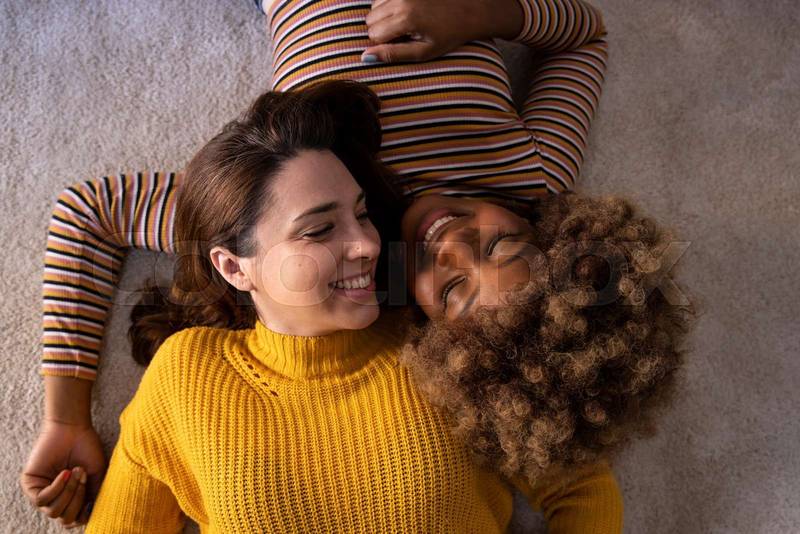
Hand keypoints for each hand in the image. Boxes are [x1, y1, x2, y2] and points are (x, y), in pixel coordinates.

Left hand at [20, 419, 106, 528]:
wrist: (74, 428)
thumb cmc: (87, 448)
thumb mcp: (97, 476)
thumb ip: (94, 497)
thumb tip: (89, 516)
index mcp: (70, 498)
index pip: (73, 520)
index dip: (83, 514)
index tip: (92, 497)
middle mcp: (55, 498)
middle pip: (64, 518)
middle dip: (78, 499)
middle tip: (84, 477)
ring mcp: (42, 492)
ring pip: (53, 511)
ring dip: (69, 492)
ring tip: (76, 472)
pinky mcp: (30, 484)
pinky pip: (41, 499)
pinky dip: (56, 488)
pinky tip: (65, 473)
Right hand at [362, 0, 521, 62]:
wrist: (470, 10)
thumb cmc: (449, 35)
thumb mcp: (423, 51)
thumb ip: (393, 54)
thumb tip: (365, 57)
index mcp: (405, 19)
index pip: (374, 35)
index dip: (384, 44)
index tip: (401, 45)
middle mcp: (400, 0)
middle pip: (370, 20)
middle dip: (381, 30)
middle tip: (403, 35)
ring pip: (374, 7)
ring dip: (383, 17)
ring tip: (405, 23)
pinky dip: (388, 5)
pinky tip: (405, 11)